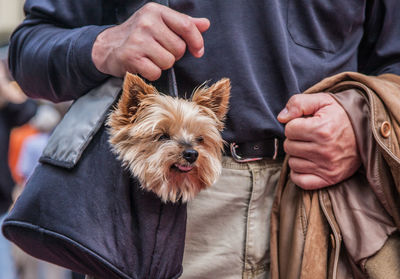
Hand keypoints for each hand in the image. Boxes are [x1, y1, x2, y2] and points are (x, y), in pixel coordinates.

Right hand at [92, 2, 209, 79]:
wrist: (108, 47)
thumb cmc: (138, 36)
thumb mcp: (159, 23)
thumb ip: (182, 24)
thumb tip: (205, 24)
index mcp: (155, 11)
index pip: (186, 26)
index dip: (196, 41)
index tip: (198, 51)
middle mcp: (147, 22)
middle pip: (179, 48)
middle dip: (172, 55)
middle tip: (158, 51)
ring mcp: (138, 40)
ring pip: (169, 62)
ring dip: (162, 65)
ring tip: (150, 58)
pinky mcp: (131, 57)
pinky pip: (156, 72)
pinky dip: (152, 73)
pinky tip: (143, 65)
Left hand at [277, 93, 360, 189]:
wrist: (367, 132)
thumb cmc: (341, 115)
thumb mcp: (322, 101)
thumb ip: (298, 103)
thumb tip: (281, 118)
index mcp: (322, 129)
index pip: (289, 129)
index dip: (294, 125)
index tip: (306, 124)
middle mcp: (325, 150)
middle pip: (289, 147)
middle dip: (295, 140)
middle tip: (308, 137)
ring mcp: (328, 167)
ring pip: (292, 163)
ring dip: (297, 155)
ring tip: (311, 148)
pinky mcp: (330, 178)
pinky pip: (300, 181)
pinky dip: (299, 173)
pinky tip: (307, 163)